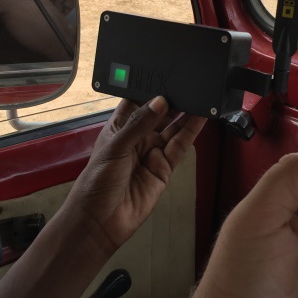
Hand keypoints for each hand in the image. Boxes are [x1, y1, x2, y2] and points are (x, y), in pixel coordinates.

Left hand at [65, 96, 206, 254]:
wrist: (101, 222)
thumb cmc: (96, 183)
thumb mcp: (116, 148)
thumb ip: (139, 124)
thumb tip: (159, 102)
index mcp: (118, 128)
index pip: (136, 102)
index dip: (149, 89)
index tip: (164, 75)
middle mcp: (136, 137)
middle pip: (158, 114)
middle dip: (172, 100)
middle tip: (188, 84)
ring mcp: (151, 152)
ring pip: (172, 128)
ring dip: (186, 113)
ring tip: (200, 96)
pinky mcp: (164, 167)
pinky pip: (180, 146)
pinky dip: (191, 131)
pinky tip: (201, 117)